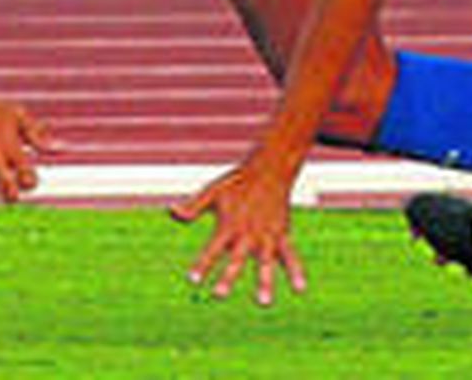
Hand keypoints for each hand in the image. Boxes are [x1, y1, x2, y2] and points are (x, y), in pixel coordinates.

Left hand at [170, 159, 307, 305]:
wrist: (271, 167)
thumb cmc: (239, 181)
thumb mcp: (213, 191)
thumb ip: (194, 206)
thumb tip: (171, 211)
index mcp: (229, 224)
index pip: (213, 248)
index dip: (203, 263)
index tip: (193, 279)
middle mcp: (248, 232)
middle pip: (237, 258)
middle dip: (229, 276)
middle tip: (219, 294)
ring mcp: (267, 235)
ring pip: (265, 261)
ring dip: (265, 281)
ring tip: (263, 303)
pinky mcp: (281, 234)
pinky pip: (290, 254)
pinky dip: (296, 270)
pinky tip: (300, 289)